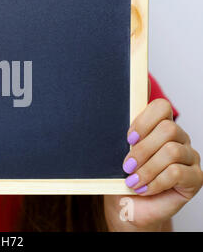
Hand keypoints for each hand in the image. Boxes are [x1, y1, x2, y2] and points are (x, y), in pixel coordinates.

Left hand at [104, 95, 202, 230]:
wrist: (131, 207)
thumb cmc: (125, 178)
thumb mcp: (120, 156)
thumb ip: (125, 141)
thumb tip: (118, 130)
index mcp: (160, 127)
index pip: (161, 107)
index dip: (144, 121)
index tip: (129, 138)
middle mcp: (179, 139)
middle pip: (168, 129)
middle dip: (142, 149)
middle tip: (127, 166)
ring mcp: (190, 157)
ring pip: (172, 151)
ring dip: (147, 168)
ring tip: (133, 181)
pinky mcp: (195, 178)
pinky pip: (176, 173)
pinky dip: (156, 182)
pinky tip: (145, 189)